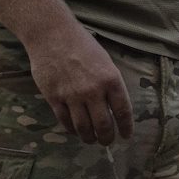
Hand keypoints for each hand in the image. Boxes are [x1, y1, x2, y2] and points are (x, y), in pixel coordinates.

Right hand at [27, 24, 132, 144]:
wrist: (52, 35)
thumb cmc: (82, 45)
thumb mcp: (106, 62)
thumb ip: (110, 84)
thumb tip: (114, 105)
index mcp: (111, 80)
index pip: (122, 111)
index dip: (126, 127)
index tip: (126, 136)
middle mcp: (93, 91)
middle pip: (103, 125)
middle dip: (107, 138)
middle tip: (107, 142)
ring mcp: (72, 96)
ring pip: (83, 127)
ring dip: (89, 138)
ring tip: (92, 140)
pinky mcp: (54, 98)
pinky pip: (65, 121)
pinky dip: (72, 129)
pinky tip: (75, 131)